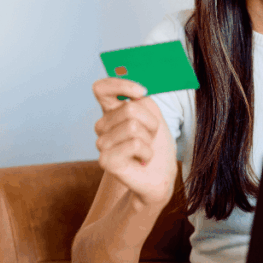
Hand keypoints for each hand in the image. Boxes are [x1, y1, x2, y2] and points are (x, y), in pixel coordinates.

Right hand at [92, 77, 177, 208]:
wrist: (160, 176)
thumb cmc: (157, 146)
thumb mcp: (154, 115)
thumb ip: (142, 100)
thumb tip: (137, 94)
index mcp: (111, 112)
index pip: (101, 88)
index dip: (120, 85)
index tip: (142, 93)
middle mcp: (102, 126)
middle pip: (129, 108)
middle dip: (150, 122)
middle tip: (150, 137)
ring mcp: (102, 144)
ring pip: (133, 125)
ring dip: (149, 139)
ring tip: (145, 150)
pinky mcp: (106, 161)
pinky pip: (134, 144)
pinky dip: (147, 152)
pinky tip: (143, 161)